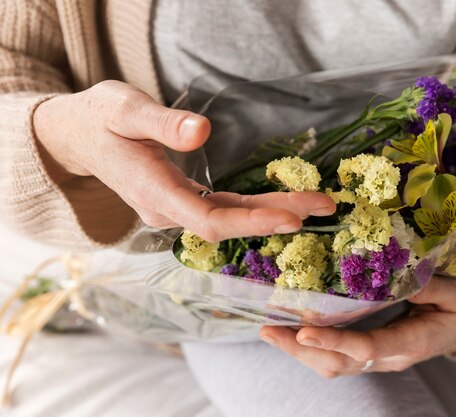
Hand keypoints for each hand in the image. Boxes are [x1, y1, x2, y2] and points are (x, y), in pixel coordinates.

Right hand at [33, 80, 335, 240]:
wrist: (77, 136)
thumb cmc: (98, 119)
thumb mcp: (123, 109)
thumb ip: (161, 123)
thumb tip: (202, 132)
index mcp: (152, 192)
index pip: (208, 219)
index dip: (250, 222)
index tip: (292, 218)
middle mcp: (165, 209)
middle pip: (228, 222)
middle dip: (277, 215)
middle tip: (326, 206)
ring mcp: (173, 208)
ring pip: (229, 217)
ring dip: (273, 211)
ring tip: (318, 203)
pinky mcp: (181, 201)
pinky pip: (222, 209)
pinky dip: (255, 207)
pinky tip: (284, 202)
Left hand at [260, 276, 455, 377]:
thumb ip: (431, 286)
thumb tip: (397, 276)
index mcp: (412, 342)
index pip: (366, 348)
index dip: (334, 341)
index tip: (303, 330)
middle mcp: (391, 355)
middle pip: (339, 364)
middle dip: (301, 349)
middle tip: (268, 329)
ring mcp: (380, 354)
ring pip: (334, 364)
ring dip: (300, 350)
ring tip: (269, 329)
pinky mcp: (374, 346)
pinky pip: (339, 353)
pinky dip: (312, 343)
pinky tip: (292, 325)